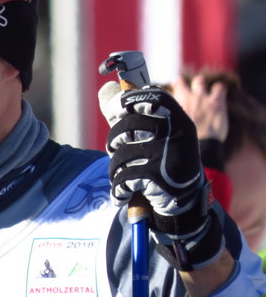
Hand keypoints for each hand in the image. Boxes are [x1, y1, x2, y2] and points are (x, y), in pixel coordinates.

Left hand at [98, 81, 223, 270]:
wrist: (187, 205)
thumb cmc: (167, 163)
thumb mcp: (168, 138)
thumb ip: (145, 118)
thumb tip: (109, 91)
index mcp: (181, 122)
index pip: (156, 98)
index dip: (133, 98)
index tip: (120, 106)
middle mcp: (177, 136)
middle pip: (129, 125)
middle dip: (114, 138)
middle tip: (113, 147)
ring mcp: (168, 156)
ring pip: (122, 153)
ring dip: (114, 166)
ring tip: (117, 172)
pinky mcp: (158, 179)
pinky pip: (124, 178)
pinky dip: (117, 188)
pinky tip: (119, 194)